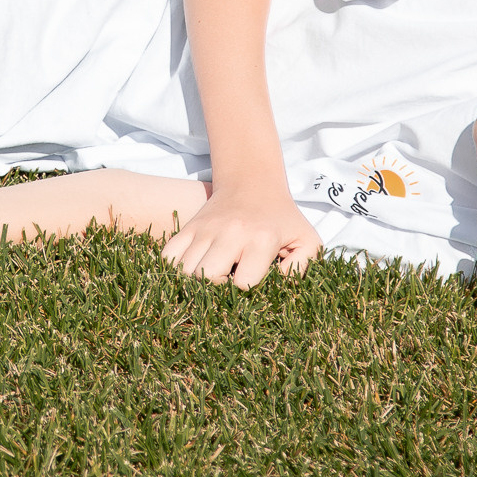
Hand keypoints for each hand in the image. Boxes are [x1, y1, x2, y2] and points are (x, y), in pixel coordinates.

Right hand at [159, 190, 319, 287]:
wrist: (252, 183)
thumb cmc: (282, 219)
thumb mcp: (307, 240)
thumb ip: (303, 268)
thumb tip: (280, 288)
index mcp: (261, 239)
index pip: (242, 283)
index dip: (246, 292)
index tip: (251, 286)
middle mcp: (230, 233)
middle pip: (206, 277)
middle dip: (215, 290)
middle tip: (226, 287)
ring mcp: (205, 229)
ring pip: (184, 270)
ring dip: (194, 283)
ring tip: (210, 281)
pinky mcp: (189, 227)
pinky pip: (168, 256)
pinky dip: (174, 270)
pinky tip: (191, 273)